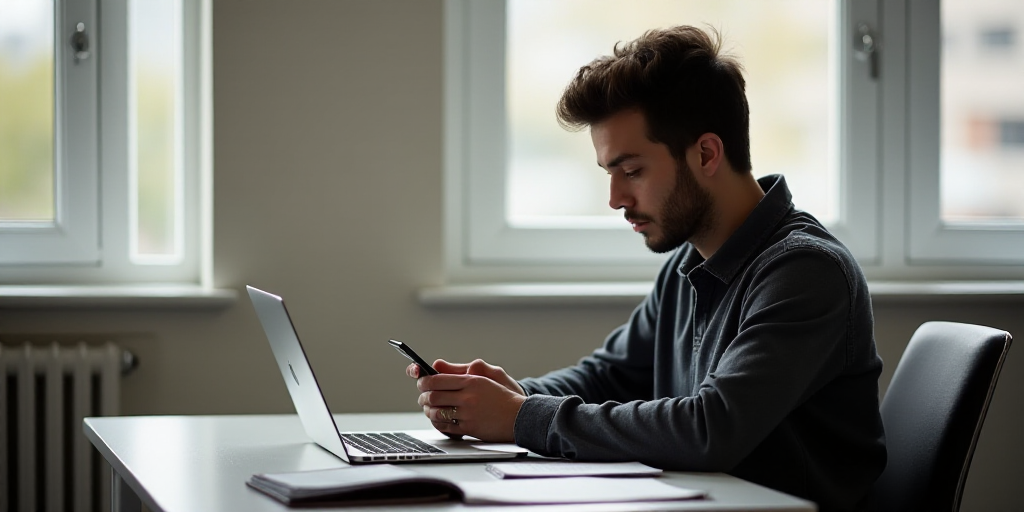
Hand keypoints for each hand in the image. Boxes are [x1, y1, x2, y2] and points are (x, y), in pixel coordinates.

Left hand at [408, 359, 526, 441]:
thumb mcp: (485, 377)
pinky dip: (438, 422)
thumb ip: (460, 371)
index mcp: (471, 381)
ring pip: (437, 412)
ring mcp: (468, 414)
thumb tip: (437, 365)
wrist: (519, 416)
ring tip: (429, 408)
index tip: (421, 382)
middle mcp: (468, 397)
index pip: (438, 380)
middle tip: (422, 397)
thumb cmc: (501, 396)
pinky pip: (445, 426)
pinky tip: (438, 419)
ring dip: (428, 411)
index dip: (424, 381)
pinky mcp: (469, 428)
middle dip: (423, 397)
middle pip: (434, 396)